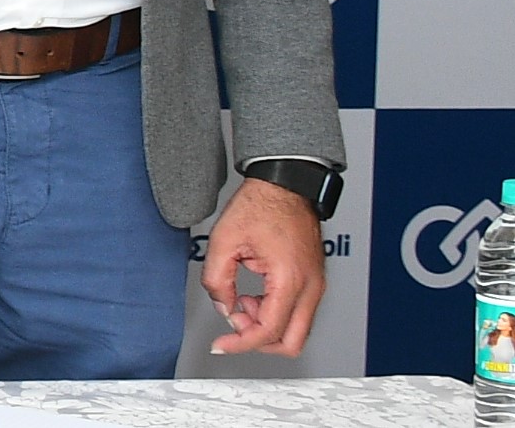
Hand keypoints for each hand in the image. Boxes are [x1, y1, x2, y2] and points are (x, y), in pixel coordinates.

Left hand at [203, 177, 328, 356]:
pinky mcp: (313, 281)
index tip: (221, 345)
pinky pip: (296, 312)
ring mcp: (316, 284)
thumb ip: (217, 280)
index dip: (241, 343)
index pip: (269, 330)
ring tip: (240, 299)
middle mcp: (311, 286)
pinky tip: (253, 296)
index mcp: (290, 278)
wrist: (285, 186)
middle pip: (291, 341)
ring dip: (264, 325)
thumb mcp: (224, 241)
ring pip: (295, 329)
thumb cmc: (261, 205)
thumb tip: (222, 306)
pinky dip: (273, 313)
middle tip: (233, 322)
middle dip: (258, 340)